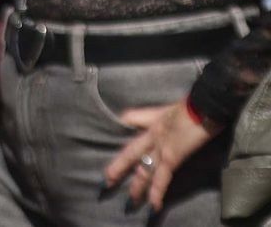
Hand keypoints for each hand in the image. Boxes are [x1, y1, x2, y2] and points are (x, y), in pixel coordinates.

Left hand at [105, 100, 220, 210]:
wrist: (205, 105)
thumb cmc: (191, 106)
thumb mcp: (165, 109)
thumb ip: (149, 115)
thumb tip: (134, 120)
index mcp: (150, 124)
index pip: (129, 135)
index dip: (121, 144)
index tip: (115, 152)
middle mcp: (151, 136)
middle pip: (130, 154)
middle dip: (118, 168)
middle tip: (105, 182)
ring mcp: (160, 147)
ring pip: (144, 169)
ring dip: (137, 187)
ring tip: (130, 201)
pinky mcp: (171, 157)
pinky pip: (162, 178)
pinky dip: (156, 192)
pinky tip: (153, 205)